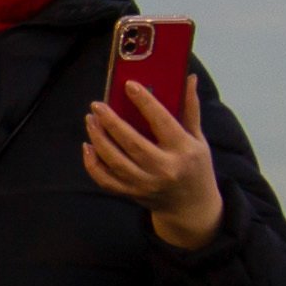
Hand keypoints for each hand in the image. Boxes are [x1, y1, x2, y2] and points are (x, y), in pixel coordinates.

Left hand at [85, 78, 224, 252]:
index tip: (129, 85)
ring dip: (98, 139)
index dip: (145, 102)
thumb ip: (191, 109)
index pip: (162, 122)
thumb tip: (190, 78)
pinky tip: (87, 146)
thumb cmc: (195, 167)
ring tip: (90, 119)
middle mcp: (163, 169)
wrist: (191, 207)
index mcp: (183, 151)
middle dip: (111, 122)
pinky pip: (105, 179)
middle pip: (131, 142)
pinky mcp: (131, 193)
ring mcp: (145, 184)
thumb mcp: (198, 139)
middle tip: (97, 104)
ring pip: (114, 161)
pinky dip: (92, 164)